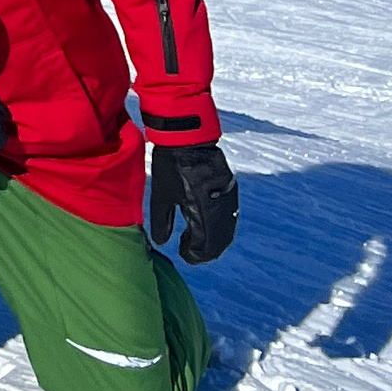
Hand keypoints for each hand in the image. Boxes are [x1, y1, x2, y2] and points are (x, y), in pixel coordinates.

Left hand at [147, 139, 238, 263]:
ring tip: (193, 239)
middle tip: (190, 251)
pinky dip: (218, 225)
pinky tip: (203, 223)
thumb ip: (162, 220)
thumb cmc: (171, 164)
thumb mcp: (161, 194)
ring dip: (213, 238)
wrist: (188, 135)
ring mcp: (229, 196)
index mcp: (205, 211)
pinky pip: (228, 214)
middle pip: (220, 240)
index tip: (184, 255)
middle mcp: (222, 207)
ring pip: (226, 228)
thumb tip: (162, 242)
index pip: (207, 245)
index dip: (196, 255)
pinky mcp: (230, 187)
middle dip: (206, 250)